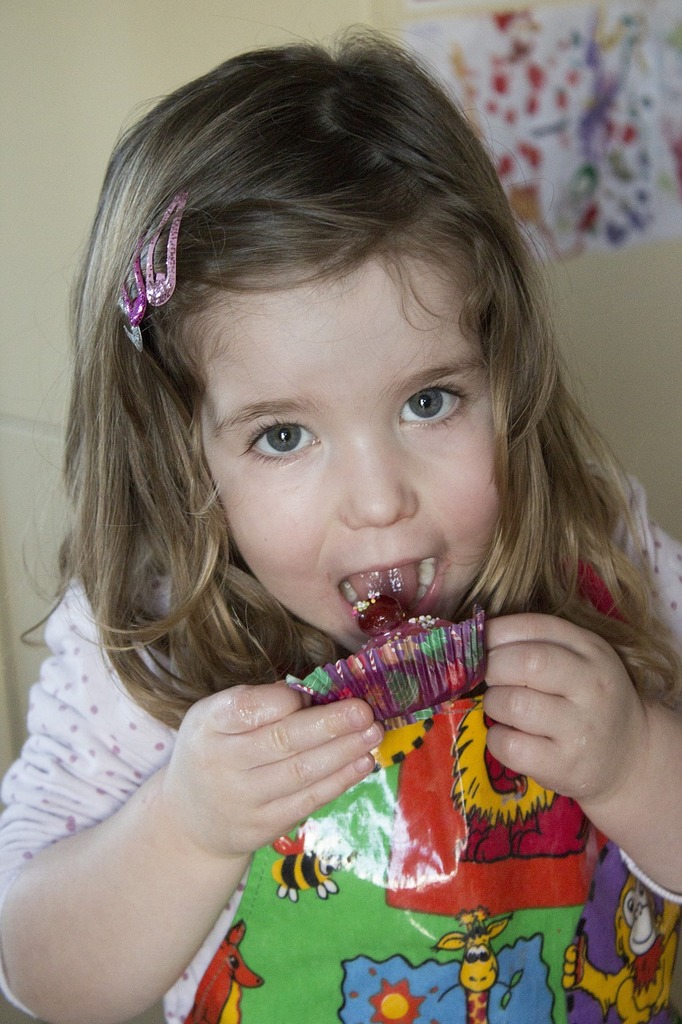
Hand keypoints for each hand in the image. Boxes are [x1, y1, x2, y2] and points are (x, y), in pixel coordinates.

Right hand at [159, 683, 381, 860]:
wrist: (189, 819)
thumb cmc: (215, 750)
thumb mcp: (218, 717)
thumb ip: (259, 703)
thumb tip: (317, 694)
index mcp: (208, 723)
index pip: (247, 708)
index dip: (285, 699)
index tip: (313, 693)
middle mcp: (221, 762)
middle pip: (282, 741)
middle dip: (330, 724)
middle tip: (364, 711)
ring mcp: (242, 800)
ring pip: (301, 773)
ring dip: (344, 752)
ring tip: (373, 733)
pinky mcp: (263, 827)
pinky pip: (308, 801)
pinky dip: (340, 780)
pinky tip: (363, 762)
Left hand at [483, 614, 647, 813]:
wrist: (630, 760)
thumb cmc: (586, 701)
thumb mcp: (579, 660)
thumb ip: (535, 642)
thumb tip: (472, 637)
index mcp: (591, 650)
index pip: (533, 627)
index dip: (495, 634)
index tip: (481, 646)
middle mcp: (591, 686)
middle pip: (525, 662)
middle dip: (492, 668)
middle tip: (491, 679)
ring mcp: (580, 728)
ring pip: (512, 703)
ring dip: (493, 704)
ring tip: (503, 708)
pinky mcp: (565, 765)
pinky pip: (509, 745)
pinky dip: (497, 739)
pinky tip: (510, 737)